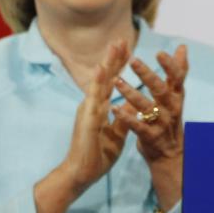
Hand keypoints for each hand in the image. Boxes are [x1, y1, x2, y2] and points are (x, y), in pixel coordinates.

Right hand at [61, 40, 132, 189]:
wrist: (80, 174)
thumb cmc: (97, 154)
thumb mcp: (117, 133)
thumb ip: (123, 117)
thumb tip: (133, 103)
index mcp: (99, 107)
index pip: (111, 82)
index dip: (119, 65)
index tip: (127, 48)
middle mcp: (92, 105)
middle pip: (104, 77)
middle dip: (113, 58)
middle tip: (122, 38)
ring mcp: (88, 111)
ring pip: (99, 83)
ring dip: (106, 63)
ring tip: (114, 46)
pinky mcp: (87, 120)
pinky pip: (94, 99)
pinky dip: (98, 83)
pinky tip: (102, 70)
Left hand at [114, 46, 188, 211]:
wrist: (170, 154)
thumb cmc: (170, 118)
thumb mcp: (176, 94)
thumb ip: (177, 71)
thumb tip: (183, 47)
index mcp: (177, 96)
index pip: (178, 77)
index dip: (170, 65)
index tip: (159, 53)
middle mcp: (172, 108)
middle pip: (161, 89)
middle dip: (147, 74)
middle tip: (133, 60)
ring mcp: (161, 123)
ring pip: (147, 107)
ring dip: (131, 93)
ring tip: (117, 81)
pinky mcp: (150, 137)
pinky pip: (137, 126)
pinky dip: (126, 117)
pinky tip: (113, 108)